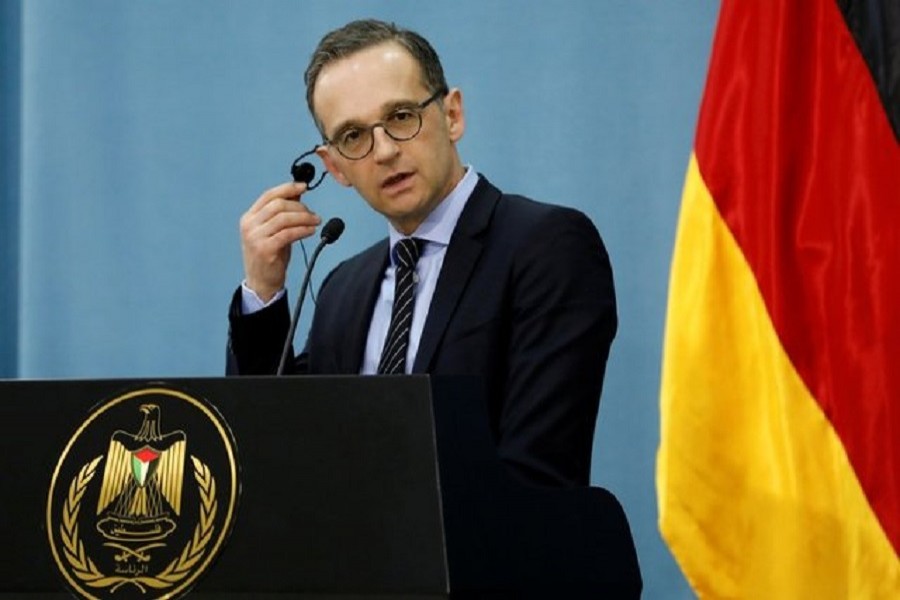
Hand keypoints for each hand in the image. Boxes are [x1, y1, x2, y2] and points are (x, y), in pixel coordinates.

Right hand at [240, 181, 321, 301]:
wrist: (262, 283)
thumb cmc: (271, 256)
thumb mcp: (275, 231)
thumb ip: (283, 213)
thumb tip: (298, 193)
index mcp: (249, 217)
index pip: (268, 195)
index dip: (288, 188)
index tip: (304, 186)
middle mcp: (249, 225)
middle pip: (277, 205)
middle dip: (300, 206)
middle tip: (313, 214)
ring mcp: (255, 237)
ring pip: (283, 218)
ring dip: (304, 217)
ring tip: (316, 222)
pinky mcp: (264, 249)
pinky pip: (287, 233)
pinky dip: (302, 230)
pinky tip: (311, 231)